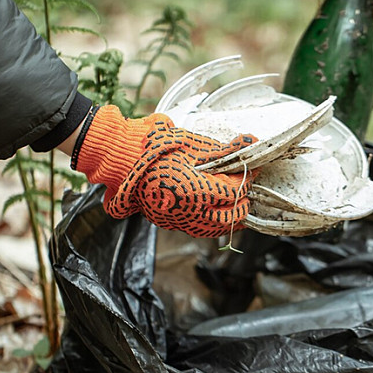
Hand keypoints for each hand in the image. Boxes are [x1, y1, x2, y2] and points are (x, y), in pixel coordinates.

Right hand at [72, 105, 256, 237]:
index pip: (234, 191)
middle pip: (229, 217)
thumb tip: (250, 143)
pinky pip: (195, 228)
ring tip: (235, 203)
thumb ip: (223, 150)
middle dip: (242, 203)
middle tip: (246, 188)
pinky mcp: (166, 221)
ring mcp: (176, 219)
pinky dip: (209, 222)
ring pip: (213, 228)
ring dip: (228, 217)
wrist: (121, 158)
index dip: (246, 179)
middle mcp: (188, 211)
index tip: (251, 168)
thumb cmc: (155, 148)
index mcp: (197, 191)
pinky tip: (213, 210)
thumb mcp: (193, 145)